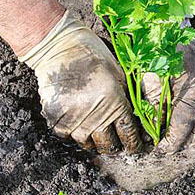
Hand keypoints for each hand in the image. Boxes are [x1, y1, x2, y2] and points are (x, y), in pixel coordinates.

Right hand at [20, 12, 143, 153]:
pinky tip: (77, 125)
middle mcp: (95, 114)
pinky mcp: (56, 118)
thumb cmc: (92, 55)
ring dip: (92, 141)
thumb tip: (137, 119)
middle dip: (113, 147)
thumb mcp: (118, 72)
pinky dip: (72, 134)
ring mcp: (74, 118)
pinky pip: (67, 136)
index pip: (129, 133)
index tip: (134, 147)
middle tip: (114, 145)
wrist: (59, 46)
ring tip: (95, 135)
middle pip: (108, 145)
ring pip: (87, 144)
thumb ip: (127, 97)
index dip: (133, 144)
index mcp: (114, 101)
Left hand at [142, 41, 194, 154]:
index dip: (169, 143)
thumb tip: (152, 134)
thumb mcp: (149, 78)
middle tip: (167, 150)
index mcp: (192, 86)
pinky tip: (180, 128)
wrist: (169, 22)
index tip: (158, 150)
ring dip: (191, 138)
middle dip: (185, 146)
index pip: (182, 127)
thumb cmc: (155, 48)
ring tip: (173, 142)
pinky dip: (194, 124)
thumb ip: (153, 107)